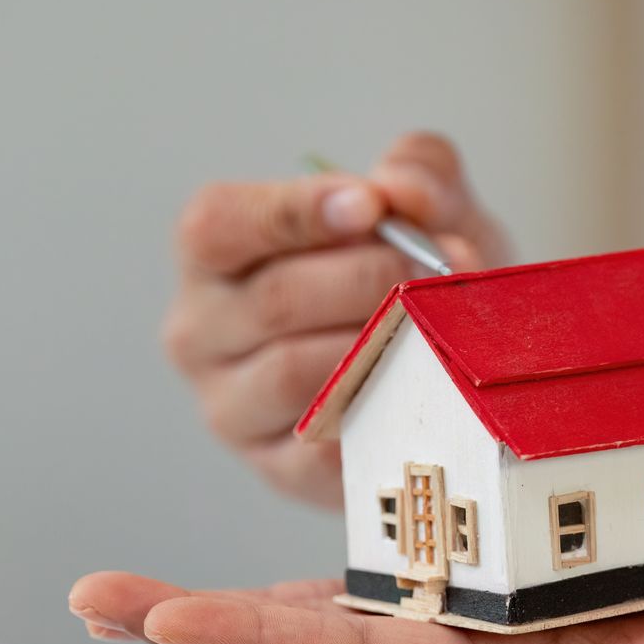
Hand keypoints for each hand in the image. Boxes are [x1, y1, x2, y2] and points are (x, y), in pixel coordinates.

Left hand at [68, 572, 643, 643]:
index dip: (263, 637)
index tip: (173, 616)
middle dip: (197, 629)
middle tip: (97, 598)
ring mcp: (463, 642)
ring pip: (317, 630)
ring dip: (219, 614)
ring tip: (122, 596)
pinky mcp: (480, 613)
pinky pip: (368, 602)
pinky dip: (290, 593)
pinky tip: (233, 590)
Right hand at [165, 133, 510, 507]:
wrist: (439, 366)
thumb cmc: (406, 274)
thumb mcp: (424, 209)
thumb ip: (418, 172)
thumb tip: (402, 192)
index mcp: (214, 256)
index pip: (219, 226)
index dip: (293, 211)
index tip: (372, 205)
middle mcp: (201, 332)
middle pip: (274, 300)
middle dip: (369, 277)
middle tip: (443, 267)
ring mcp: (231, 407)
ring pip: (296, 374)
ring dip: (381, 344)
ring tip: (442, 324)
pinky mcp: (275, 470)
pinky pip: (324, 447)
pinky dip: (380, 413)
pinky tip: (424, 388)